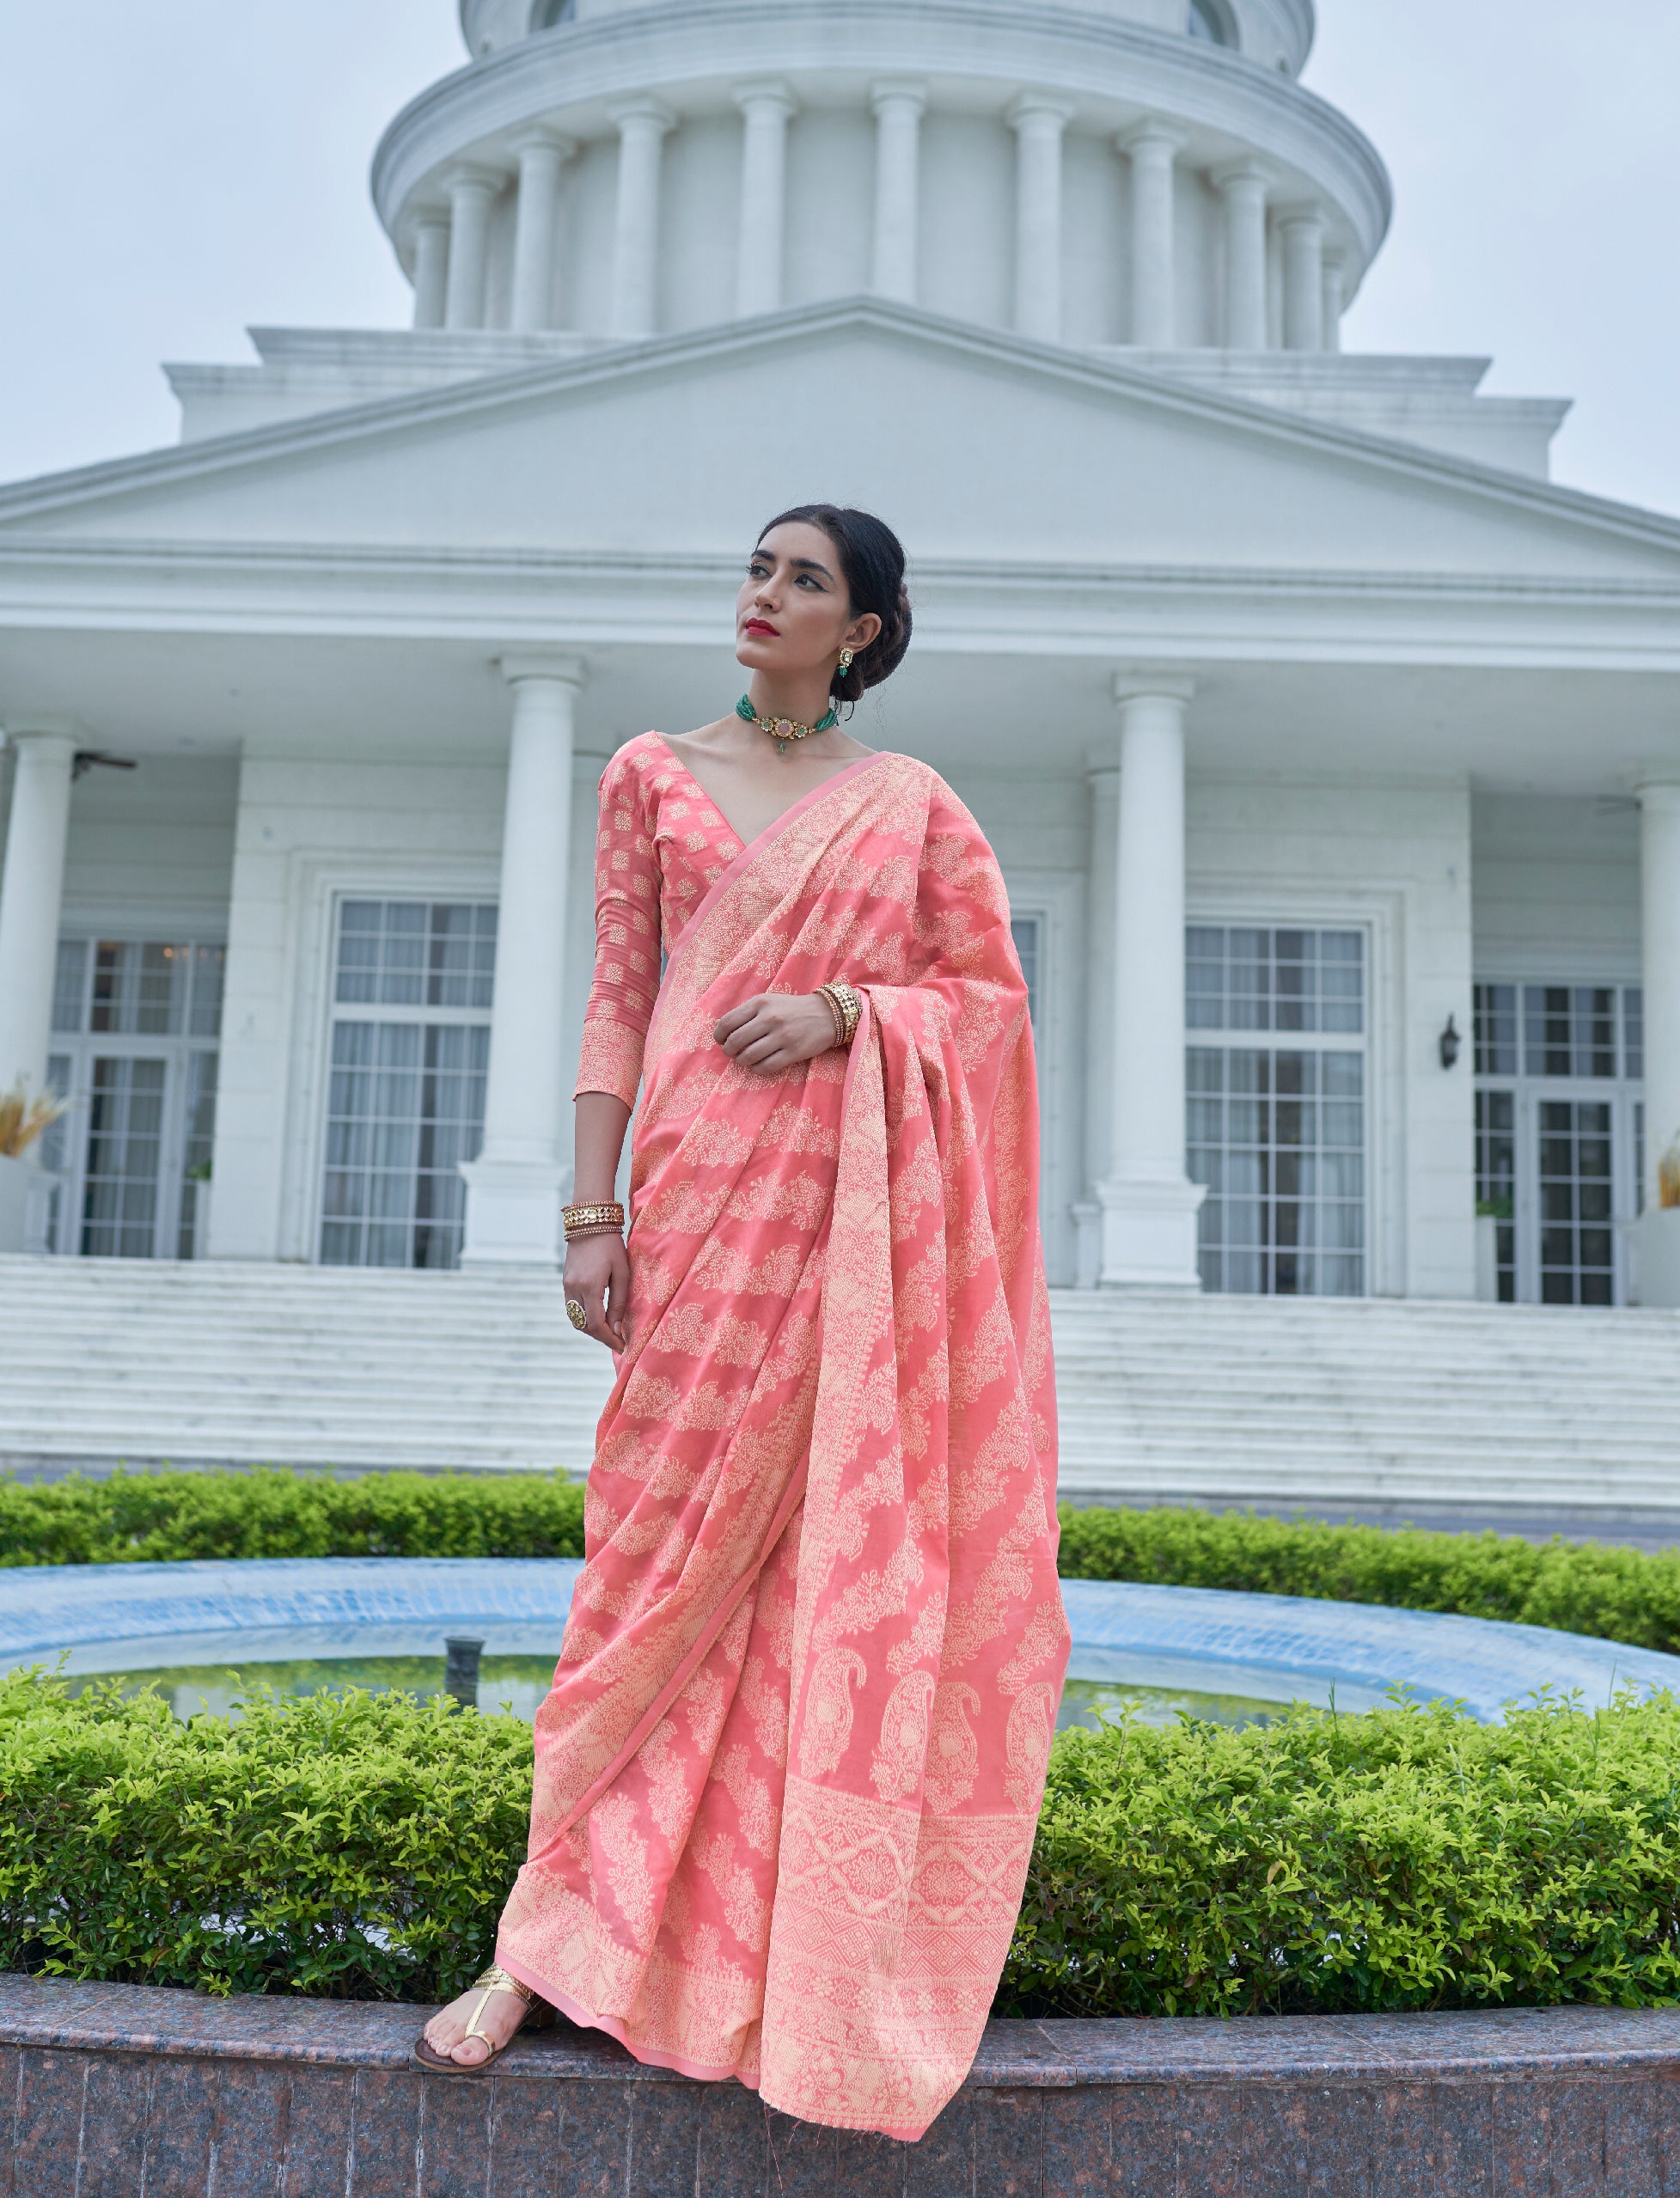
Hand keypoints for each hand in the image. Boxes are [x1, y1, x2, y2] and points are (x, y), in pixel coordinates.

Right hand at [564, 1230, 629, 1351]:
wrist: (590, 1223)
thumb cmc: (611, 1246)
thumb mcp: (622, 1274)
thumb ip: (619, 1303)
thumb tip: (616, 1329)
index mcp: (589, 1287)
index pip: (596, 1325)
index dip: (609, 1339)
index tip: (622, 1346)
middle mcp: (574, 1289)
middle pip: (584, 1326)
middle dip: (601, 1336)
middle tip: (618, 1340)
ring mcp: (567, 1286)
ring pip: (576, 1319)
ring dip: (591, 1328)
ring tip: (609, 1330)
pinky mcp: (565, 1282)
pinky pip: (572, 1308)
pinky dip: (584, 1317)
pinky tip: (598, 1316)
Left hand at [714, 992, 839, 1073]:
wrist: (827, 1014)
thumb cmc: (792, 1009)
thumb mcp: (768, 1002)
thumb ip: (745, 1012)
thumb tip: (719, 1026)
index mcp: (760, 1003)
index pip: (728, 1022)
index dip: (718, 1035)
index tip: (721, 1040)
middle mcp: (770, 1018)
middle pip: (735, 1041)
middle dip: (729, 1051)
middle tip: (732, 1052)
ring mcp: (783, 1036)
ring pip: (748, 1056)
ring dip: (742, 1061)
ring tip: (745, 1059)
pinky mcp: (793, 1052)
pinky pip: (766, 1067)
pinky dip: (757, 1069)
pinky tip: (759, 1064)